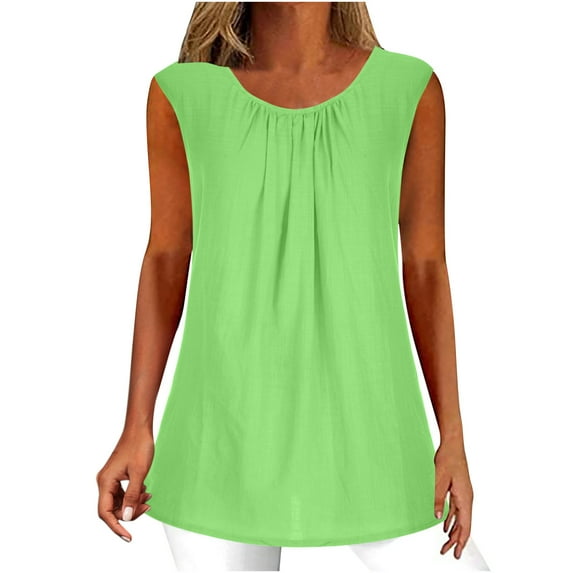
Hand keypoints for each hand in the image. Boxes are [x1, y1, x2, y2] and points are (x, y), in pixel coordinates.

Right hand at [96, 431, 154, 541]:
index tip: (128, 536)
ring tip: (148, 496)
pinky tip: (144, 490)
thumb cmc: (139, 446)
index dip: (116, 527)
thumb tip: (128, 517)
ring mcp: (110, 479)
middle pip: (112, 509)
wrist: (139, 429)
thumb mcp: (140, 473)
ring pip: (118, 501)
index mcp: (105, 482)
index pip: (105, 513)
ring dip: (133, 503)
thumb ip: (133, 496)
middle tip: (147, 505)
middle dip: (130, 511)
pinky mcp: (116, 476)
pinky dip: (133, 495)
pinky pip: (122, 493)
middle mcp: (104, 482)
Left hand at [434, 439, 473, 559]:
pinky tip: (445, 525)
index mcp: (465, 497)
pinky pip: (456, 509)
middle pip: (463, 524)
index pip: (465, 525)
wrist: (452, 444)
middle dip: (456, 540)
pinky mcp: (458, 489)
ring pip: (460, 518)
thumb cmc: (448, 458)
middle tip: (447, 551)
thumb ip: (438, 498)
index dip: (461, 540)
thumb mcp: (439, 479)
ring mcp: (463, 494)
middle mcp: (466, 498)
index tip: (456, 552)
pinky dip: (452, 519)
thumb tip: (437, 516)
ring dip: (453, 530)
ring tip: (446, 543)